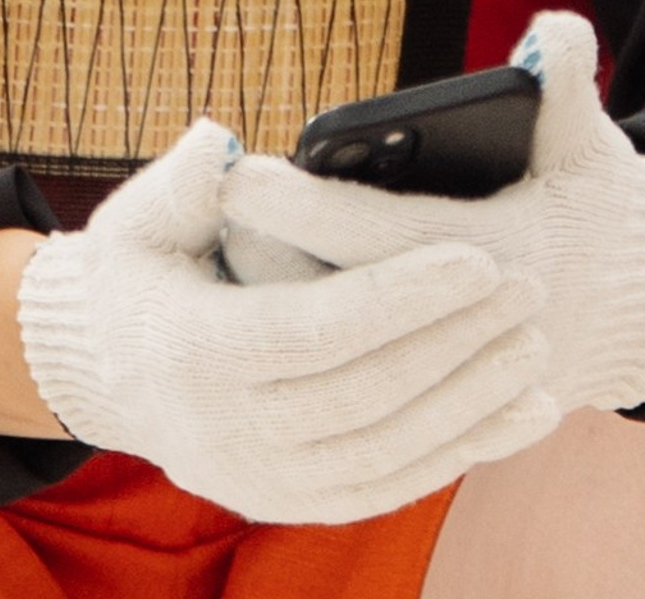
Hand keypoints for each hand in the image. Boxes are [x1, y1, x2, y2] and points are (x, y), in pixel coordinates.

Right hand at [16, 118, 554, 523]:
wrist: (108, 374)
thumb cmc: (135, 275)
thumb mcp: (139, 219)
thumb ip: (183, 182)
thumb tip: (221, 139)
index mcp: (187, 349)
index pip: (315, 329)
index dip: (401, 298)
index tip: (476, 257)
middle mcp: (224, 430)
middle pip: (366, 392)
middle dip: (456, 343)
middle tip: (526, 291)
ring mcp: (261, 479)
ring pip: (390, 449)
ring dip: (474, 401)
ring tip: (535, 345)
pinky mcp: (292, 504)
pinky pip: (393, 485)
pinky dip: (462, 451)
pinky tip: (518, 411)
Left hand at [220, 12, 644, 416]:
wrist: (635, 310)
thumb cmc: (593, 205)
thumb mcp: (585, 142)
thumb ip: (567, 82)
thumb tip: (558, 26)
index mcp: (499, 250)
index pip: (380, 232)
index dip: (307, 203)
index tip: (239, 172)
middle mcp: (467, 318)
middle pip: (345, 292)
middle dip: (271, 250)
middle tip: (207, 209)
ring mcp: (453, 365)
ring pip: (340, 343)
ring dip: (278, 294)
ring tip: (216, 246)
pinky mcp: (439, 390)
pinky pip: (359, 377)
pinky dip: (309, 343)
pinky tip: (258, 299)